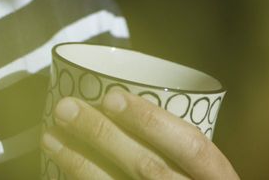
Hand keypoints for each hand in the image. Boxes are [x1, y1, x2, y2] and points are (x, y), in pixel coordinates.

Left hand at [42, 92, 238, 178]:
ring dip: (80, 162)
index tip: (111, 96)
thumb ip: (180, 145)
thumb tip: (122, 98)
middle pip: (147, 166)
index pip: (190, 144)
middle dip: (102, 135)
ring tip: (50, 136)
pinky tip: (61, 169)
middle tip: (66, 108)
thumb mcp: (206, 170)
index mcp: (217, 176)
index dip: (150, 119)